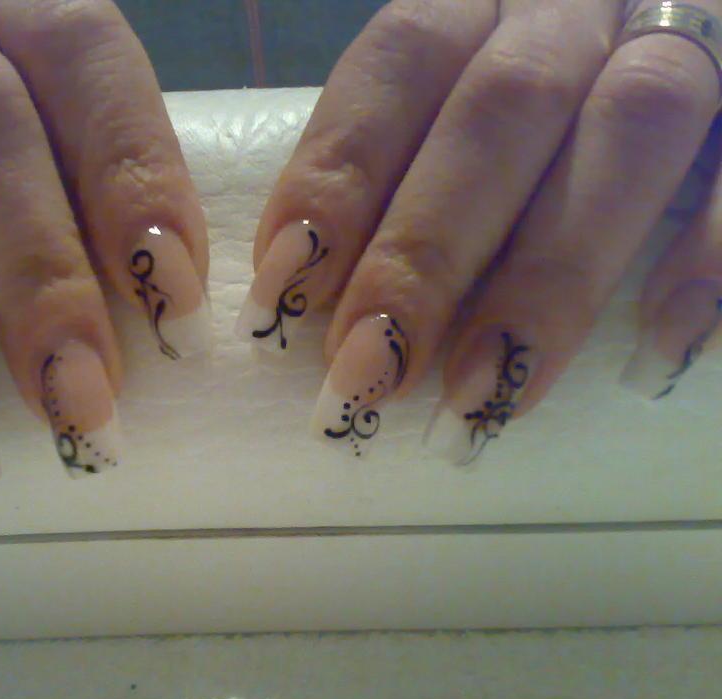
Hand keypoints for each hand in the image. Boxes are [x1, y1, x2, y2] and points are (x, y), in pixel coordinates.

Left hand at [237, 0, 721, 463]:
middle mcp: (579, 10)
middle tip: (368, 371)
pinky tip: (655, 351)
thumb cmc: (522, 117)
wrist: (652, 58)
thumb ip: (396, 173)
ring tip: (485, 392)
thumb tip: (303, 296)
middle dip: (427, 253)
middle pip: (503, 110)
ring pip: (633, 129)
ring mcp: (684, 42)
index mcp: (482, 4)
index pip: (400, 63)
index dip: (340, 174)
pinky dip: (705, 260)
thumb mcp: (446, 111)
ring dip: (550, 277)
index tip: (286, 289)